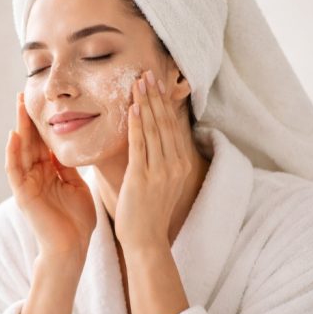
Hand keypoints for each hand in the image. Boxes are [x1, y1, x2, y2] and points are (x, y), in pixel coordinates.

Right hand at [5, 92, 96, 267]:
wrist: (72, 248)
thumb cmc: (77, 221)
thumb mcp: (77, 186)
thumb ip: (70, 167)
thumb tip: (71, 147)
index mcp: (50, 172)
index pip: (45, 142)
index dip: (44, 122)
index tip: (46, 101)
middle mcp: (36, 175)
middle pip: (31, 141)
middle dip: (28, 118)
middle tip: (25, 93)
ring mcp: (27, 184)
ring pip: (21, 150)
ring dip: (19, 127)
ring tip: (18, 105)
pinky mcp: (23, 194)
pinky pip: (14, 170)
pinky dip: (13, 152)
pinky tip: (14, 135)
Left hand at [115, 70, 191, 252]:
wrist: (146, 240)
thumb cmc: (148, 211)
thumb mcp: (161, 181)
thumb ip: (160, 158)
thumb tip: (150, 136)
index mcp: (181, 164)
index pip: (173, 126)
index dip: (165, 102)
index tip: (157, 82)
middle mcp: (175, 165)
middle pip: (165, 123)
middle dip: (156, 96)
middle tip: (147, 73)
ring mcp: (161, 171)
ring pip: (154, 130)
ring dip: (145, 104)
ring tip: (138, 83)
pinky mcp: (144, 178)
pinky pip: (140, 146)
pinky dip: (136, 126)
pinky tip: (131, 109)